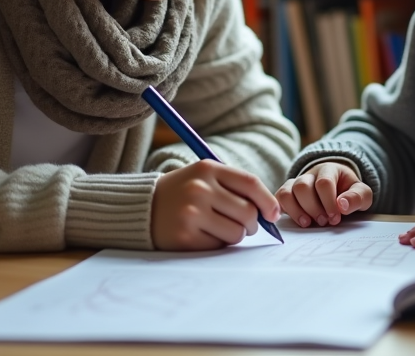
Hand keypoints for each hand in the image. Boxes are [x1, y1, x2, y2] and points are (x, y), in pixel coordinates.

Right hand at [151, 160, 279, 249]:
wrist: (141, 207)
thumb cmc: (182, 192)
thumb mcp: (204, 176)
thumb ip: (235, 187)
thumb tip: (271, 212)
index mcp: (208, 169)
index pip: (250, 183)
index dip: (268, 201)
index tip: (273, 214)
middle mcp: (200, 189)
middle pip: (248, 211)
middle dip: (253, 223)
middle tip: (246, 226)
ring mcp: (192, 213)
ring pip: (237, 232)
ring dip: (235, 234)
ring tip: (220, 228)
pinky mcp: (185, 237)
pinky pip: (219, 245)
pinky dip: (217, 243)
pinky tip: (203, 234)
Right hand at [277, 161, 372, 227]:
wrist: (339, 190)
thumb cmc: (349, 192)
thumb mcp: (362, 194)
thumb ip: (357, 197)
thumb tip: (342, 205)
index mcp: (329, 170)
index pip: (324, 182)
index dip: (329, 202)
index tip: (335, 218)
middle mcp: (309, 174)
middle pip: (303, 186)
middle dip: (313, 208)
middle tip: (324, 222)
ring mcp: (296, 183)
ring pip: (288, 192)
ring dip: (297, 211)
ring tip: (308, 223)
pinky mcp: (287, 193)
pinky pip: (279, 198)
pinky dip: (285, 210)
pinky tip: (298, 220)